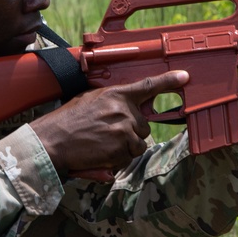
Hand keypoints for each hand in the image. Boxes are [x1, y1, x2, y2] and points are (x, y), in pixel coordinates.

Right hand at [30, 70, 189, 178]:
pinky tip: (101, 154)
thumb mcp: (89, 100)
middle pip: (144, 125)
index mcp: (116, 94)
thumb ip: (111, 102)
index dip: (169, 81)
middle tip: (107, 134)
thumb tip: (125, 109)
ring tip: (102, 145)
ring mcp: (124, 129)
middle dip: (130, 132)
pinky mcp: (122, 148)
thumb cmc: (67, 121)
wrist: (52, 140)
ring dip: (125, 148)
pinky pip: (130, 157)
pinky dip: (119, 160)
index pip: (148, 86)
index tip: (185, 77)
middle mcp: (124, 110)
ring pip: (139, 143)